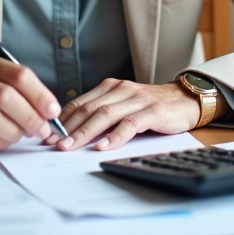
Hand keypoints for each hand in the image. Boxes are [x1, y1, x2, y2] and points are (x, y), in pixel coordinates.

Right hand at [0, 52, 61, 153]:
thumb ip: (20, 91)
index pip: (17, 75)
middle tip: (43, 129)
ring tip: (22, 134)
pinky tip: (4, 139)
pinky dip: (1, 140)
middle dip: (31, 116)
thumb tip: (49, 112)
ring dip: (15, 130)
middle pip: (6, 96)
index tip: (53, 111)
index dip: (40, 95)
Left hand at [50, 78, 200, 151]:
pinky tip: (104, 146)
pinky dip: (115, 136)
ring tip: (72, 147)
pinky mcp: (153, 111)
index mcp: (110, 87)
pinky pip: (130, 123)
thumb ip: (102, 114)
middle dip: (69, 128)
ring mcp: (136, 99)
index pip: (79, 103)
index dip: (62, 120)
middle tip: (54, 144)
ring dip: (86, 132)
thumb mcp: (123, 106)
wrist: (186, 99)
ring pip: (105, 115)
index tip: (47, 136)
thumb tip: (73, 133)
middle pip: (88, 109)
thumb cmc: (151, 107)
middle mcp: (120, 90)